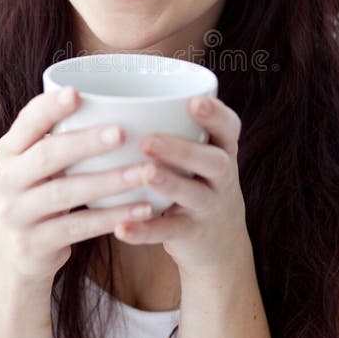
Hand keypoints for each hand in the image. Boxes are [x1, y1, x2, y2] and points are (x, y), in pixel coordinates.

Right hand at [0, 88, 157, 285]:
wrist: (11, 261)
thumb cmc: (36, 198)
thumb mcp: (32, 167)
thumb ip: (57, 140)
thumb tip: (115, 102)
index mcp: (9, 151)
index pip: (27, 122)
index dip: (49, 107)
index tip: (76, 92)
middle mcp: (7, 180)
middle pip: (47, 155)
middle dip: (85, 142)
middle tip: (122, 132)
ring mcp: (17, 214)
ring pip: (66, 193)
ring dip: (109, 182)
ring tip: (145, 172)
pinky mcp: (33, 245)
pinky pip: (78, 228)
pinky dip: (112, 217)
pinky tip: (143, 209)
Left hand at [114, 96, 250, 276]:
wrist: (220, 241)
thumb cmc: (195, 180)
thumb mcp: (198, 154)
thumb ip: (173, 127)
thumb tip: (109, 96)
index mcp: (221, 150)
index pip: (229, 128)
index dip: (216, 115)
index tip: (195, 102)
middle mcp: (221, 178)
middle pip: (214, 162)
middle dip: (183, 150)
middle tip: (149, 141)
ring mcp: (209, 207)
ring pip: (194, 195)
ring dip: (169, 184)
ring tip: (144, 174)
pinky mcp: (193, 234)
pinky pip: (170, 232)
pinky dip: (146, 231)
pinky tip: (121, 228)